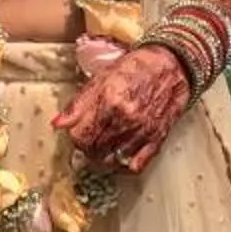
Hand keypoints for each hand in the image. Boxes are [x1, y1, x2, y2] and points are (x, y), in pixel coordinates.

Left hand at [55, 44, 192, 177]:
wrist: (172, 65)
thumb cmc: (136, 68)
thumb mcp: (101, 78)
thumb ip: (78, 103)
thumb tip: (57, 124)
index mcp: (109, 101)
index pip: (79, 136)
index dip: (75, 136)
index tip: (78, 131)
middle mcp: (126, 119)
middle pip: (93, 151)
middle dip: (87, 148)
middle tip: (90, 138)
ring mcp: (142, 131)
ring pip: (111, 161)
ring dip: (102, 157)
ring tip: (102, 146)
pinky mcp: (156, 139)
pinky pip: (135, 165)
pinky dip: (123, 166)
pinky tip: (119, 157)